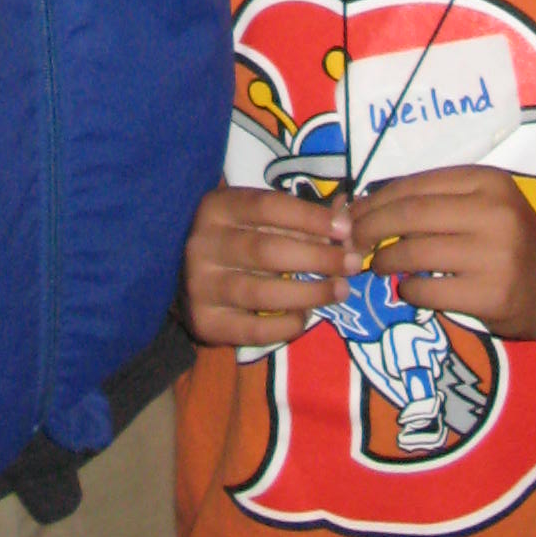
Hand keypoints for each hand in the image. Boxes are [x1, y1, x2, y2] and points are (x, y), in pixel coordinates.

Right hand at [182, 184, 354, 350]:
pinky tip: (307, 316)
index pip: (267, 207)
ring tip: (341, 290)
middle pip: (266, 250)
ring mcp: (200, 286)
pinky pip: (253, 330)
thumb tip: (345, 218)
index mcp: (217, 208)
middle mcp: (203, 244)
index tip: (344, 229)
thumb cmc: (232, 240)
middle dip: (317, 258)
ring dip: (309, 293)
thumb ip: (296, 219)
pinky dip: (286, 324)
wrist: (182, 278)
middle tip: (353, 264)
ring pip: (261, 292)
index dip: (309, 217)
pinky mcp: (205, 322)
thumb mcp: (254, 219)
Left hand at [345, 165, 535, 338]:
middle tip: (352, 240)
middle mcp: (494, 213)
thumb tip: (367, 204)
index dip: (375, 199)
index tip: (351, 212)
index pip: (415, 185)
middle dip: (370, 227)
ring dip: (385, 260)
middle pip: (410, 215)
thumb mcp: (485, 205)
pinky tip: (409, 288)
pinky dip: (409, 289)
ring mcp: (495, 255)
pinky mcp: (492, 295)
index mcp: (488, 181)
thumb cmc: (512, 241)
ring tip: (378, 265)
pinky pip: (429, 290)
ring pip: (415, 252)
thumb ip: (439, 201)